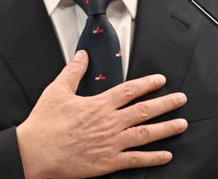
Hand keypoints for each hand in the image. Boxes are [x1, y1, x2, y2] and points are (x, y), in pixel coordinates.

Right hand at [16, 50, 187, 178]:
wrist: (36, 152)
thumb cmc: (45, 124)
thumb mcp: (58, 90)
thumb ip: (73, 71)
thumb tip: (82, 56)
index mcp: (99, 105)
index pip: (130, 90)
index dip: (147, 84)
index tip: (160, 80)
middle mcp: (109, 123)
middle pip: (144, 111)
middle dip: (166, 104)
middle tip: (181, 99)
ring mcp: (111, 144)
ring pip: (145, 134)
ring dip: (166, 129)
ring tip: (181, 124)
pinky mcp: (107, 162)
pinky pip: (136, 160)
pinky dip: (153, 158)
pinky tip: (165, 155)